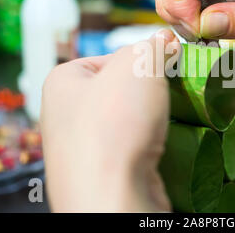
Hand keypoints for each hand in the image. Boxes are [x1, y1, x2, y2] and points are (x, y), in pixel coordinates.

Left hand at [40, 29, 179, 211]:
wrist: (111, 194)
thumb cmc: (114, 122)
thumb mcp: (138, 64)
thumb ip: (153, 46)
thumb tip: (166, 40)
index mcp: (62, 83)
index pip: (106, 57)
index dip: (139, 56)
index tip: (165, 61)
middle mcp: (64, 116)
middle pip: (117, 90)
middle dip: (147, 89)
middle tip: (172, 89)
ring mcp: (79, 149)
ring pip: (124, 122)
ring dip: (149, 118)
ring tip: (168, 117)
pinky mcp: (99, 174)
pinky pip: (128, 149)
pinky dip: (145, 144)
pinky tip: (159, 143)